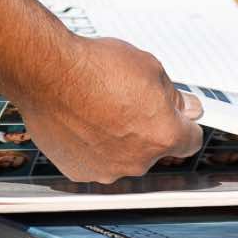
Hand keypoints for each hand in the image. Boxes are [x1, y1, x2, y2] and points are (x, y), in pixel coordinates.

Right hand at [9, 35, 205, 183]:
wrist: (48, 73)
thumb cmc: (93, 67)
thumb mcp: (148, 66)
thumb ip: (172, 95)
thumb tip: (185, 106)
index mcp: (163, 134)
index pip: (190, 141)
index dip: (184, 125)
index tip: (178, 118)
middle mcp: (137, 160)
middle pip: (153, 149)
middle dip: (145, 128)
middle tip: (127, 101)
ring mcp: (107, 169)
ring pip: (122, 157)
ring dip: (117, 139)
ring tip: (98, 108)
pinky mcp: (79, 170)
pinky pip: (94, 160)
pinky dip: (90, 146)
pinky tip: (81, 121)